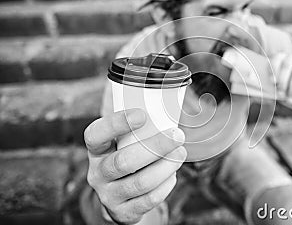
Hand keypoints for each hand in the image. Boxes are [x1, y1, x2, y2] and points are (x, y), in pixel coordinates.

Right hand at [84, 108, 186, 223]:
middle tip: (177, 135)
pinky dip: (165, 185)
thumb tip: (166, 93)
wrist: (121, 197)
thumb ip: (137, 124)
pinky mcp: (124, 212)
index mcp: (96, 149)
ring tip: (181, 153)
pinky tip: (172, 174)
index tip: (142, 114)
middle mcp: (97, 173)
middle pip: (124, 161)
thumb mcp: (124, 141)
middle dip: (155, 147)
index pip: (96, 134)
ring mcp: (108, 195)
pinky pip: (148, 200)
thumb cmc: (129, 156)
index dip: (116, 124)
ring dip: (165, 166)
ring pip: (140, 182)